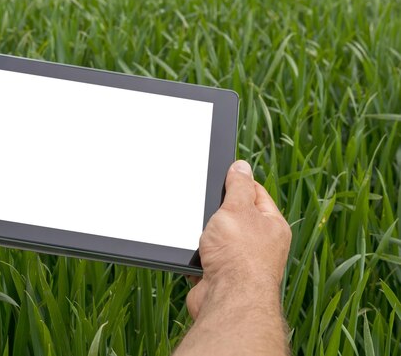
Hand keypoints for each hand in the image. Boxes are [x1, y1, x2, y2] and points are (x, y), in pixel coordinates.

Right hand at [186, 160, 291, 318]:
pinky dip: (197, 255)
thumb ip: (239, 185)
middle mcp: (260, 245)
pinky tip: (195, 253)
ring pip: (217, 238)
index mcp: (272, 226)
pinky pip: (205, 258)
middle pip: (234, 216)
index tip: (222, 175)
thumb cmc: (239, 255)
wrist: (228, 299)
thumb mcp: (237, 208)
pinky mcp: (221, 277)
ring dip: (205, 235)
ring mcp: (240, 263)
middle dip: (217, 212)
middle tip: (207, 206)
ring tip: (202, 234)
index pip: (256, 194)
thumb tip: (242, 166)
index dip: (238, 183)